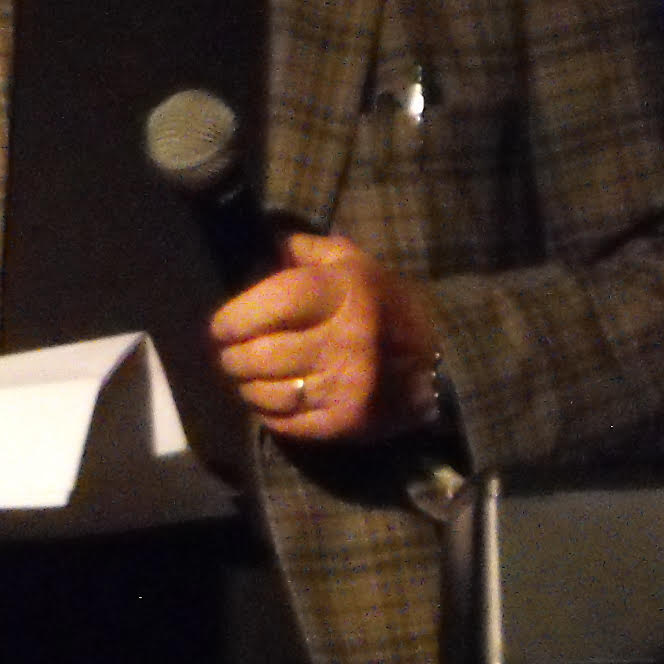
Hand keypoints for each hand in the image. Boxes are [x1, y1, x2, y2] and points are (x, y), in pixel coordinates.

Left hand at [212, 232, 441, 443]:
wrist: (441, 360)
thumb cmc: (383, 304)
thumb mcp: (354, 263)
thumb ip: (306, 249)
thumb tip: (265, 240)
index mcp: (344, 295)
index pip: (270, 307)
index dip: (233, 319)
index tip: (221, 326)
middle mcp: (344, 341)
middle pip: (258, 355)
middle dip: (232, 355)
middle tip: (231, 352)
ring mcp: (345, 386)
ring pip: (264, 391)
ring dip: (245, 384)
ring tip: (247, 374)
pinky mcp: (345, 422)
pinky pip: (283, 422)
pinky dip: (266, 411)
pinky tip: (270, 397)